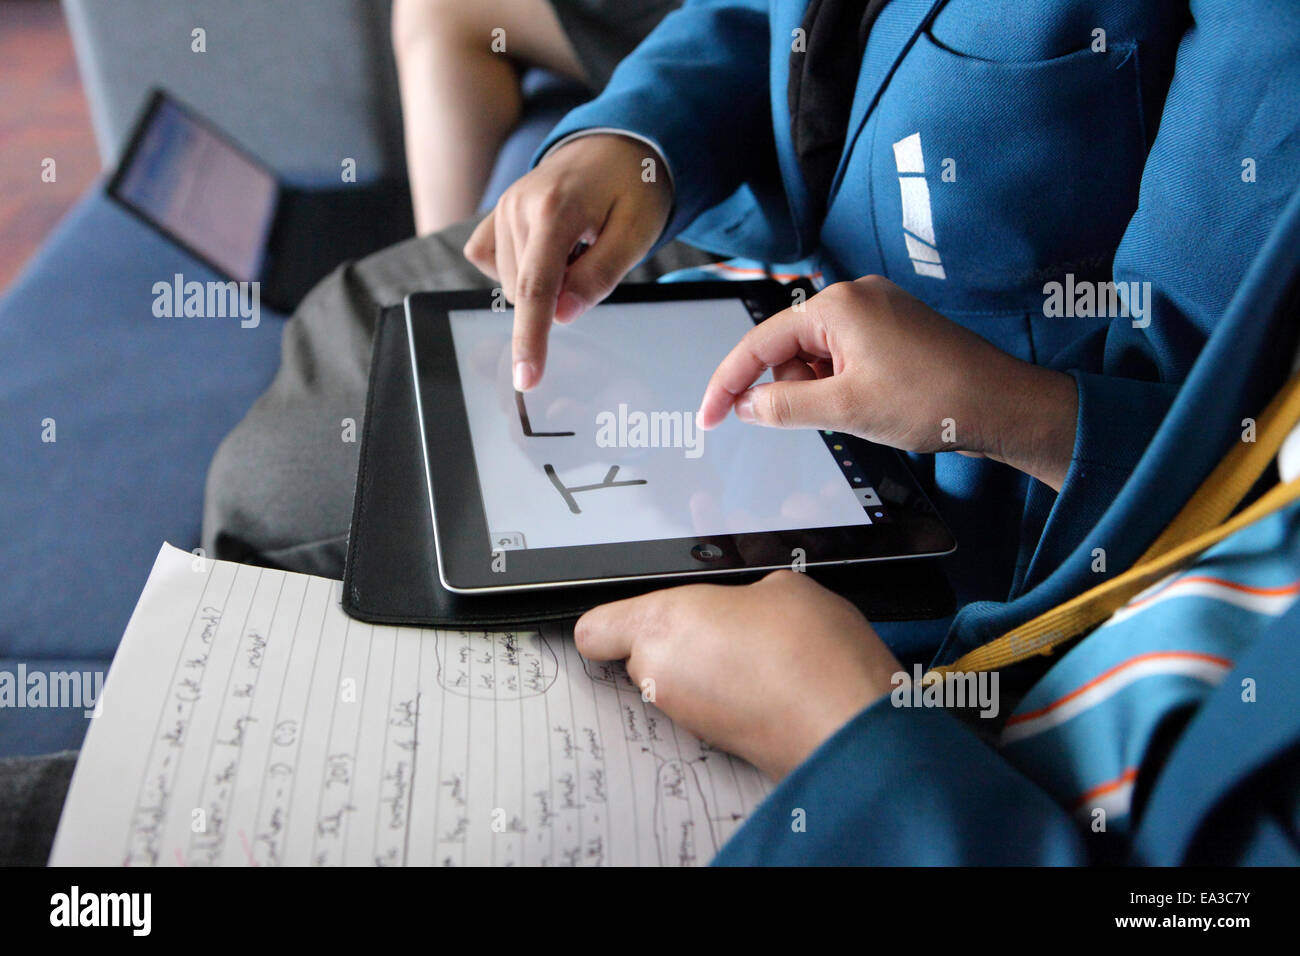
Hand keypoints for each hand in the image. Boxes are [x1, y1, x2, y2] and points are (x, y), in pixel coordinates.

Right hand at [464, 133, 672, 390]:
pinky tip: (547, 248)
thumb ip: (601, 274)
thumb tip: (563, 315)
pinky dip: (521, 269)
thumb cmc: (633, 188)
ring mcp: (502, 208)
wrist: (614, 146)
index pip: (537, 288)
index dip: (531, 339)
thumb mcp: (637, 232)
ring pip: (511, 283)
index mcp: (556, 210)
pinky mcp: (495, 214)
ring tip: (576, 245)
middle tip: (592, 259)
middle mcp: (518, 207)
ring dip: (544, 281)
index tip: (526, 378)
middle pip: (525, 293)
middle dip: (557, 296)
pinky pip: (494, 264)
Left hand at [575, 570, 900, 779]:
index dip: (612, 619)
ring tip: (758, 646)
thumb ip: (741, 591)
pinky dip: (728, 689)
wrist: (846, 724)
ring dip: (706, 663)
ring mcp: (685, 714)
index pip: (594, 630)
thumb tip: (744, 603)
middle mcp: (660, 675)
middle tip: (724, 617)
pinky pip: (707, 701)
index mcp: (661, 624)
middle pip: (643, 650)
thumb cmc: (809, 654)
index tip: (632, 610)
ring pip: (677, 678)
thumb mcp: (780, 586)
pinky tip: (770, 674)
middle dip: (679, 635)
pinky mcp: (715, 741)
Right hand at [696, 276, 1078, 489]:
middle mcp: (856, 297)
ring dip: (819, 389)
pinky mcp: (895, 329)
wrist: (1001, 404)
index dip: (729, 383)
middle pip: (789, 347)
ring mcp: (878, 311)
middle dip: (790, 388)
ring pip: (818, 356)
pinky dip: (841, 384)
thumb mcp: (844, 409)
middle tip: (817, 419)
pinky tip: (868, 404)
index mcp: (837, 305)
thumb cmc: (934, 399)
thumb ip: (784, 407)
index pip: (760, 343)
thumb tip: (747, 407)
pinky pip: (846, 356)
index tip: (710, 416)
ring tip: (858, 411)